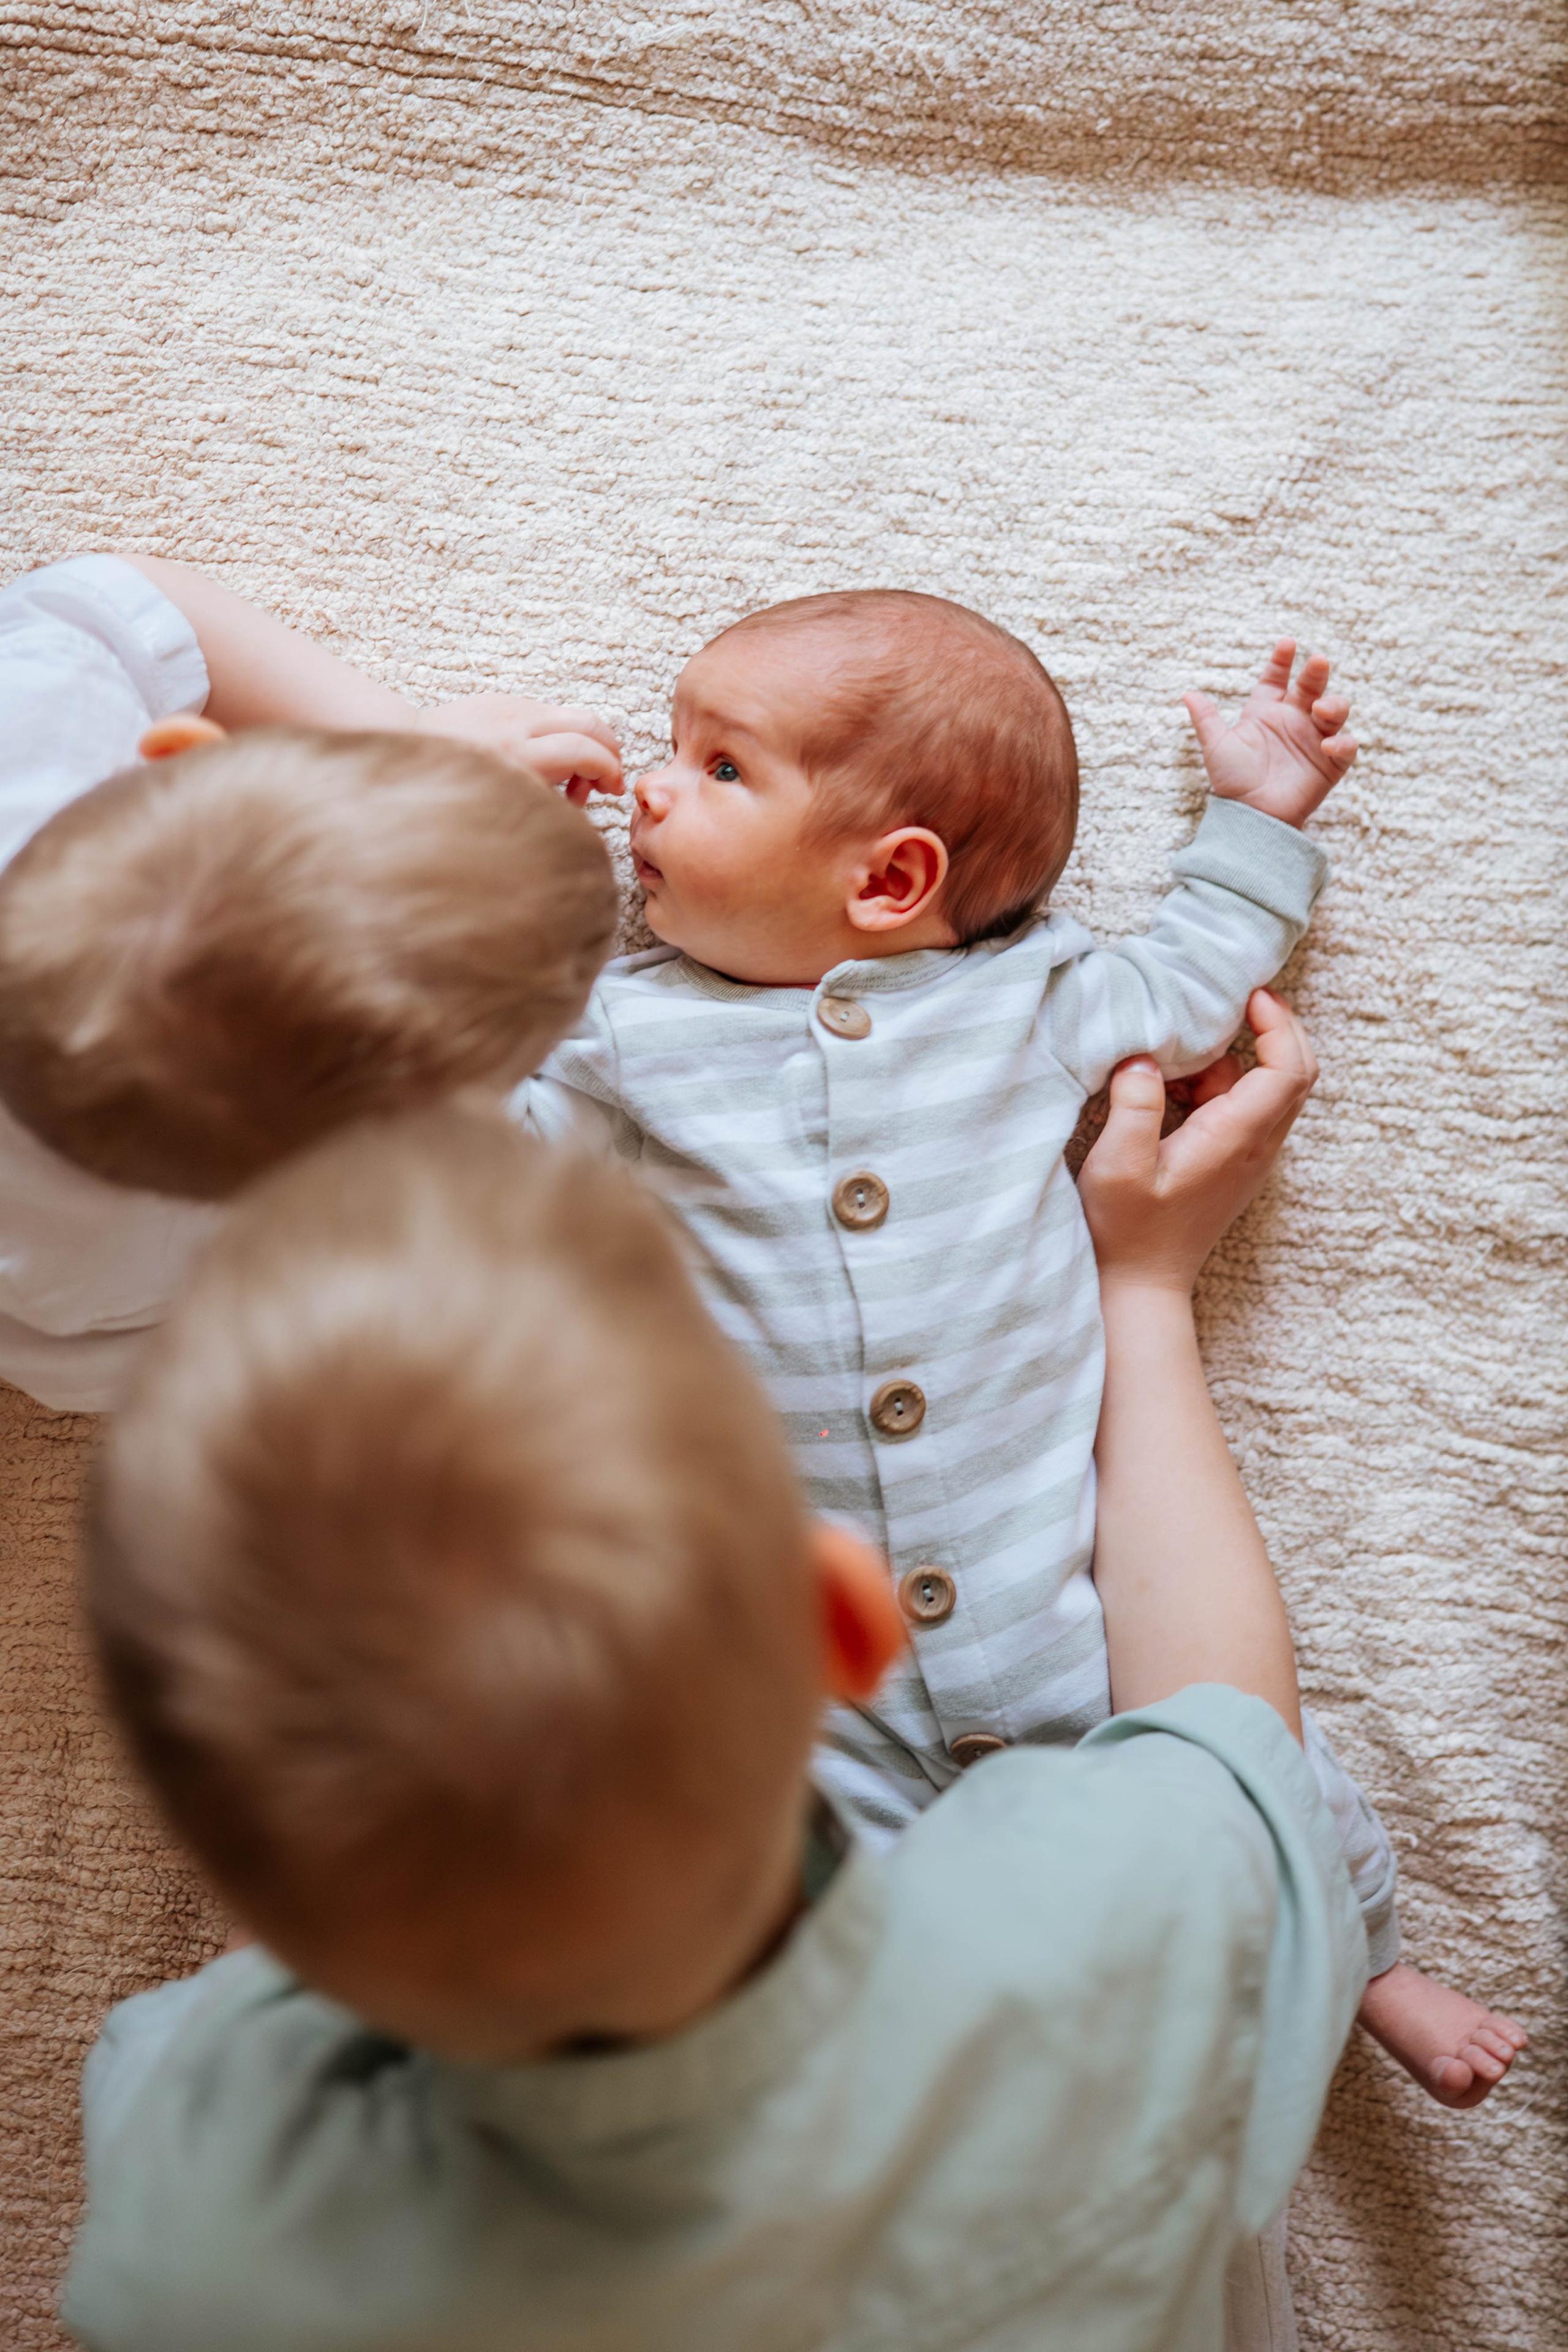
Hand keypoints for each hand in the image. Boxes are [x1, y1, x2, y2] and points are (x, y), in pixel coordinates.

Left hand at [414, 693, 623, 805]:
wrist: (404, 743)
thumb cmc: (448, 787)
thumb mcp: (499, 803)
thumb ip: (545, 802)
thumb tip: (578, 806)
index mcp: (518, 756)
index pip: (586, 751)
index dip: (610, 771)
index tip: (612, 790)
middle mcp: (519, 726)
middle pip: (591, 724)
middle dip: (609, 752)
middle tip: (605, 780)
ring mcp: (512, 707)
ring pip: (572, 715)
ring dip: (586, 744)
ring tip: (570, 777)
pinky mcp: (503, 698)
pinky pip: (547, 714)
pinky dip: (558, 736)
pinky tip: (543, 761)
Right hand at [1079, 989, 1317, 1293]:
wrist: (1142, 1285)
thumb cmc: (1128, 1230)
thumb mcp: (1119, 1165)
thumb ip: (1133, 1105)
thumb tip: (1142, 1056)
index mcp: (1236, 1138)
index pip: (1288, 1069)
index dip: (1278, 1024)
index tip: (1249, 993)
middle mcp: (1256, 1146)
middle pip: (1295, 1072)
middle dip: (1275, 1028)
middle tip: (1238, 997)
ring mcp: (1250, 1157)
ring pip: (1271, 1088)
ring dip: (1240, 1056)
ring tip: (1186, 1040)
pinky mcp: (1235, 1163)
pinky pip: (1247, 1107)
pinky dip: (1223, 1081)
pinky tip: (1176, 1083)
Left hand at [1183, 640, 1357, 827]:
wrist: (1249, 816)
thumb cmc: (1232, 781)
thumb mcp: (1217, 746)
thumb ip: (1206, 719)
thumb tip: (1187, 693)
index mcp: (1266, 712)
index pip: (1277, 678)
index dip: (1282, 661)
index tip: (1287, 644)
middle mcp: (1292, 720)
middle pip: (1310, 687)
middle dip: (1316, 673)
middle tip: (1317, 662)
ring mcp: (1313, 739)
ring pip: (1334, 710)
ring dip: (1333, 704)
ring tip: (1320, 709)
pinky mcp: (1330, 763)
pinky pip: (1345, 746)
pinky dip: (1341, 743)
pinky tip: (1328, 745)